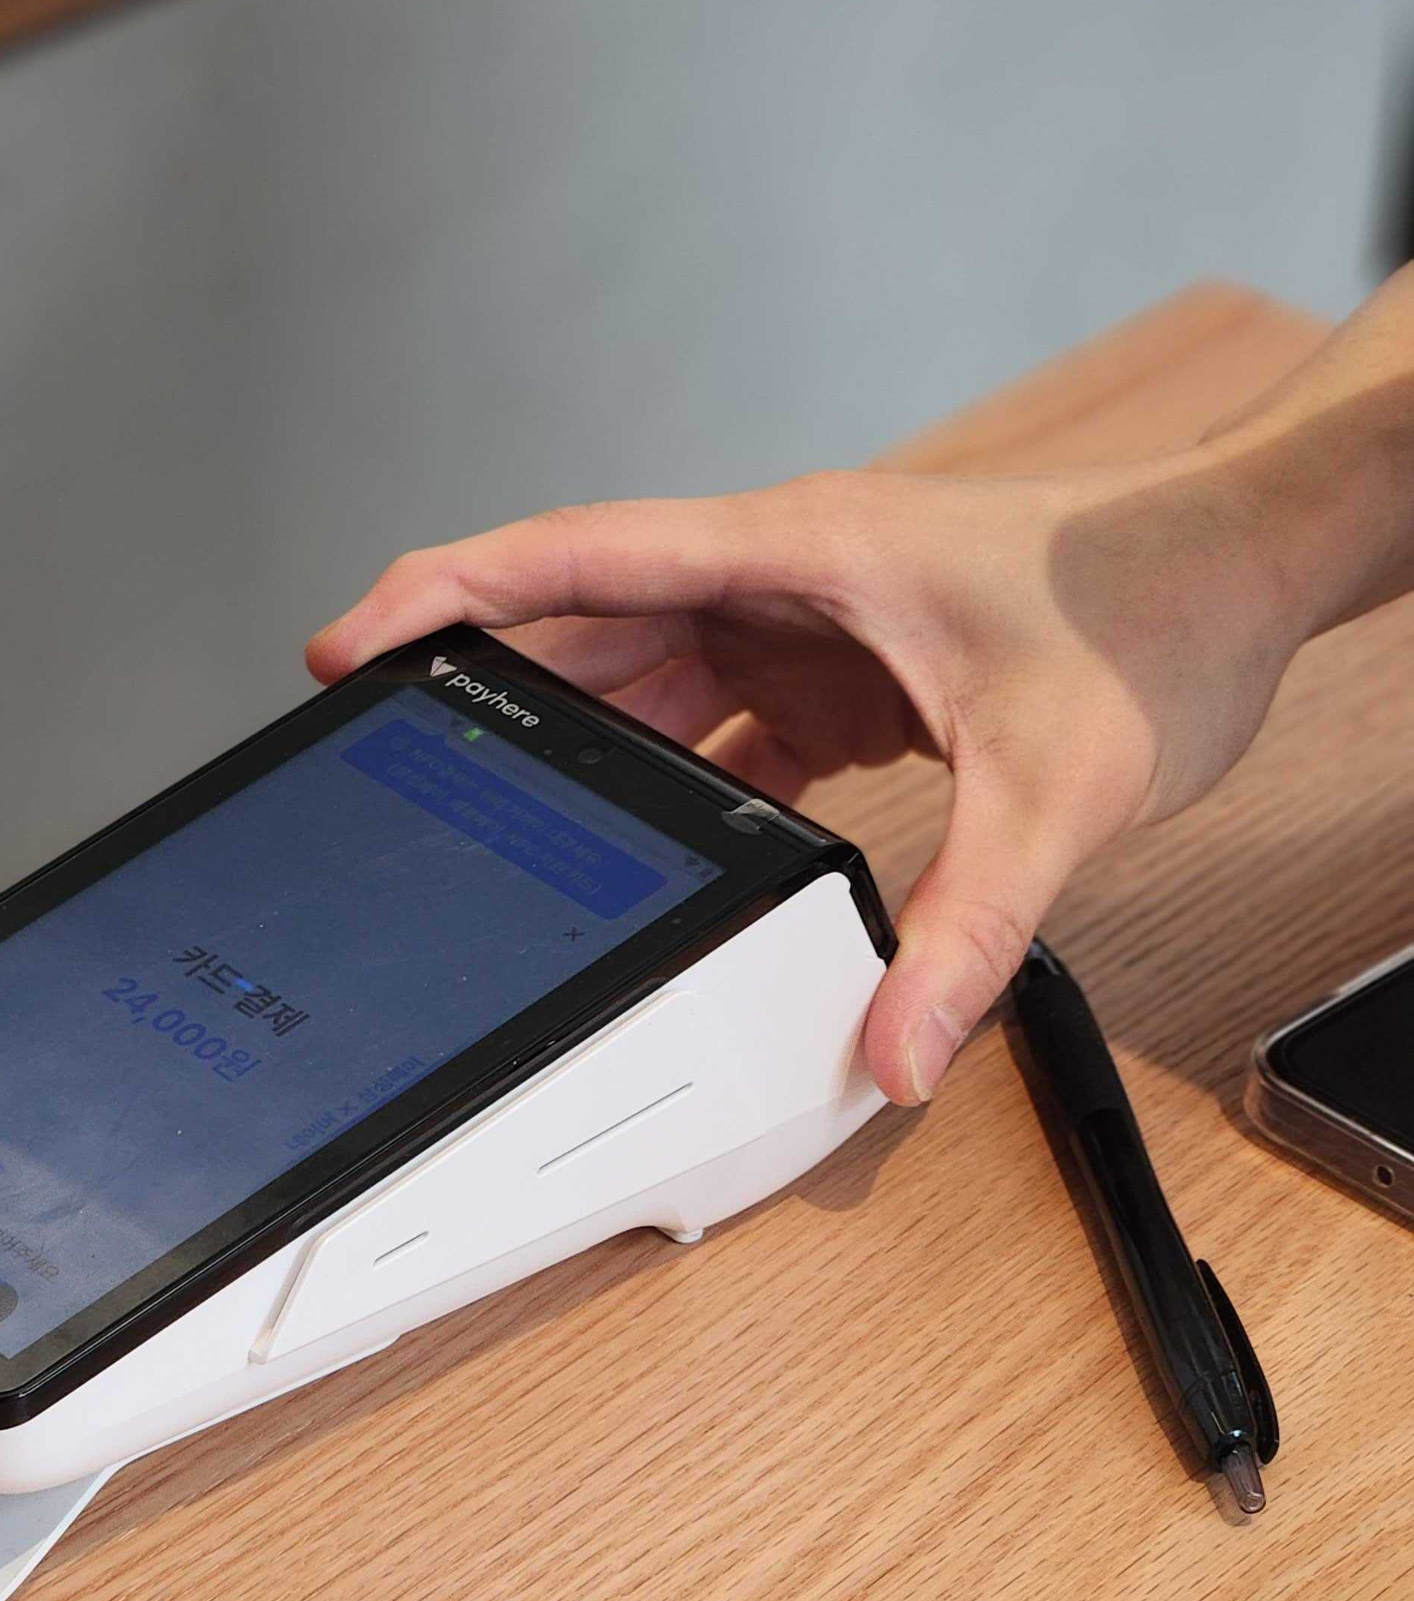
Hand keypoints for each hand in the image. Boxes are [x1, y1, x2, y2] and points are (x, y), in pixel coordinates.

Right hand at [311, 447, 1315, 1100]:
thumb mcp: (1059, 789)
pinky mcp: (847, 669)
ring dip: (576, 743)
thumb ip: (971, 929)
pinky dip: (679, 782)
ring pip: (650, 677)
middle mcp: (786, 575)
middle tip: (381, 755)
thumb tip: (897, 1046)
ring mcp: (812, 621)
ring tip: (489, 819)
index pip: (579, 563)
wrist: (1249, 569)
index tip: (351, 641)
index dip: (449, 596)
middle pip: (589, 628)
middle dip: (480, 688)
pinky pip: (725, 724)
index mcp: (796, 554)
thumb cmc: (1158, 614)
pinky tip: (658, 848)